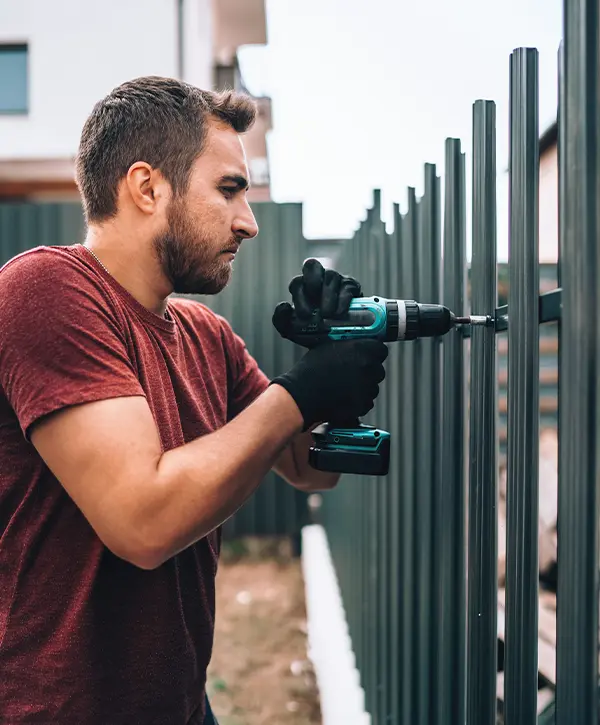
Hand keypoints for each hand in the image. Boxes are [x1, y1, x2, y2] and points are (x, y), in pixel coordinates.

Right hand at [270, 338, 387, 430]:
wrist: (302, 395)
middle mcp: (368, 368)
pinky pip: (366, 402)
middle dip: (368, 370)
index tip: (368, 354)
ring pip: (373, 386)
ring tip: (345, 386)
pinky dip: (358, 401)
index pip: (381, 349)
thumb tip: (354, 345)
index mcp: (361, 350)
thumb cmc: (311, 371)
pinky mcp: (362, 405)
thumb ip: (347, 346)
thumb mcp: (328, 346)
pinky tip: (344, 397)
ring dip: (363, 386)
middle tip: (352, 371)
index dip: (373, 352)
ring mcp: (366, 388)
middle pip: (378, 369)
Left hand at [273, 258, 361, 339]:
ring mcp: (336, 282)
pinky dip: (342, 300)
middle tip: (315, 301)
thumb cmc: (315, 334)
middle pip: (312, 265)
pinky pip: (347, 287)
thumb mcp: (294, 331)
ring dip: (327, 296)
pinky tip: (339, 313)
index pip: (297, 283)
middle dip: (312, 281)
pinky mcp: (352, 287)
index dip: (300, 296)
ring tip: (327, 314)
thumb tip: (284, 305)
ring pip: (330, 276)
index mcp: (303, 289)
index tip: (305, 315)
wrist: (340, 346)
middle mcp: (319, 281)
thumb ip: (281, 320)